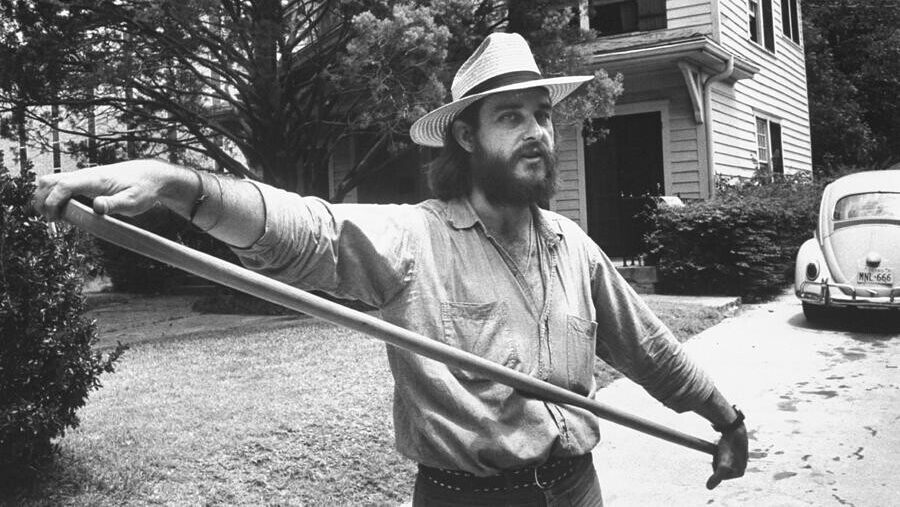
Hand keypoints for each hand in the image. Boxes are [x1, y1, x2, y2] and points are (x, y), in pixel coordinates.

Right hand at [31, 160, 191, 220]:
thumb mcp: (134, 201)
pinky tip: (64, 215)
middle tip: (51, 221)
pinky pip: (61, 188)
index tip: (53, 218)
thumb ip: (115, 204)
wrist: (151, 177)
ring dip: (46, 199)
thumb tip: (96, 207)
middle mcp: (85, 175)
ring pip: (52, 183)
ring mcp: (84, 178)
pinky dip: (54, 199)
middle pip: (50, 181)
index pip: (64, 185)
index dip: (52, 201)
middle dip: (42, 200)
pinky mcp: (85, 183)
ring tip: (56, 220)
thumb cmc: (144, 189)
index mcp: (95, 178)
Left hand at [706, 424, 747, 489]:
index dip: (715, 466)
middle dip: (717, 460)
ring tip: (721, 447)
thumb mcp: (723, 465)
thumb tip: (708, 488)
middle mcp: (741, 465)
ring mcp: (739, 457)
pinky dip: (719, 447)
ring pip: (720, 459)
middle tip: (720, 451)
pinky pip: (723, 450)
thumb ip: (717, 477)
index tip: (720, 458)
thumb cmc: (730, 447)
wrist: (735, 429)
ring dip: (717, 453)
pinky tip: (723, 443)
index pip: (719, 475)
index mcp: (740, 473)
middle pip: (719, 467)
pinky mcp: (735, 448)